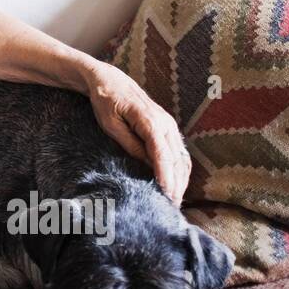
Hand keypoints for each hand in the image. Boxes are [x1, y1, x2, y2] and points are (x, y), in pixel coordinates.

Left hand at [81, 60, 190, 205]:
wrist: (110, 80)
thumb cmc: (105, 101)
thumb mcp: (110, 123)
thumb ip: (128, 143)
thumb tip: (145, 164)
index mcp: (150, 121)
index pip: (162, 155)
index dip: (165, 177)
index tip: (165, 195)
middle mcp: (165, 123)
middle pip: (176, 159)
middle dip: (176, 185)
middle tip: (170, 207)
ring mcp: (170, 125)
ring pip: (182, 158)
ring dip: (182, 181)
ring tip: (174, 201)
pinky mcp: (169, 129)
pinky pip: (180, 153)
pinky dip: (181, 171)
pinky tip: (177, 185)